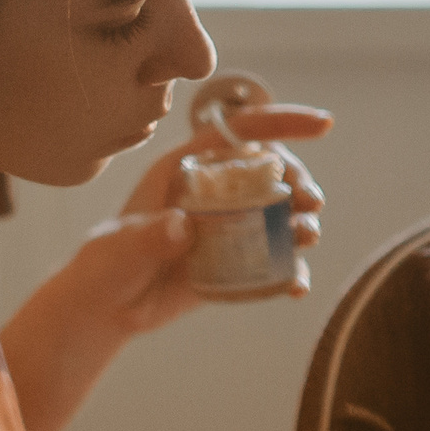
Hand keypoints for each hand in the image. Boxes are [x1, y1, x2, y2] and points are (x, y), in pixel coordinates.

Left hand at [70, 103, 333, 336]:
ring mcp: (227, 227)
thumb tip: (183, 225)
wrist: (106, 307)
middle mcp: (214, 192)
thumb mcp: (121, 246)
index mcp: (187, 168)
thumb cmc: (106, 264)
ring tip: (307, 237)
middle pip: (270, 172)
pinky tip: (295, 288)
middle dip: (299, 181)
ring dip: (302, 223)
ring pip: (279, 215)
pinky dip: (290, 273)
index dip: (283, 122)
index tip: (323, 126)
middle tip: (310, 203)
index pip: (240, 132)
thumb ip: (149, 234)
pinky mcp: (235, 264)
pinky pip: (273, 263)